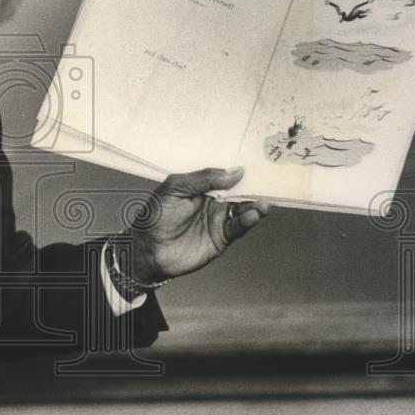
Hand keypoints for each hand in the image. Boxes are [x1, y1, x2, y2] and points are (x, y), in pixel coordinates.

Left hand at [123, 167, 269, 283]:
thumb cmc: (156, 215)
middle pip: (239, 193)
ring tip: (262, 204)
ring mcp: (218, 220)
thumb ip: (204, 178)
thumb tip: (235, 171)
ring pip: (242, 210)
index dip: (240, 172)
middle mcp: (214, 202)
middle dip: (253, 189)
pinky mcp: (221, 238)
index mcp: (202, 187)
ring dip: (254, 206)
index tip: (256, 166)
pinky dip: (246, 221)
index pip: (226, 176)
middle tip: (267, 185)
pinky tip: (252, 215)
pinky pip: (237, 228)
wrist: (148, 249)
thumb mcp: (176, 187)